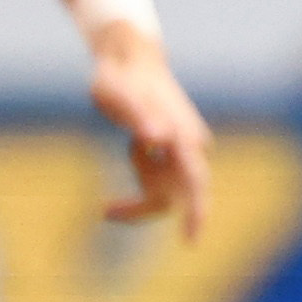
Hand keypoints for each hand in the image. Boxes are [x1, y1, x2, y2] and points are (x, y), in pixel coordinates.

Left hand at [88, 26, 211, 238]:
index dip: (196, 213)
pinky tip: (134, 144)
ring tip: (127, 145)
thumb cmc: (121, 76)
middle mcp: (192, 145)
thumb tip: (157, 139)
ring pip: (165, 188)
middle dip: (143, 204)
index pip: (196, 182)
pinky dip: (143, 170)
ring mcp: (185, 149)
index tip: (190, 243)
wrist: (131, 59)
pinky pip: (160, 178)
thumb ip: (137, 114)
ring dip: (142, 177)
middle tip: (105, 210)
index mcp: (183, 135)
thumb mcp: (117, 93)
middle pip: (174, 194)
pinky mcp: (177, 151)